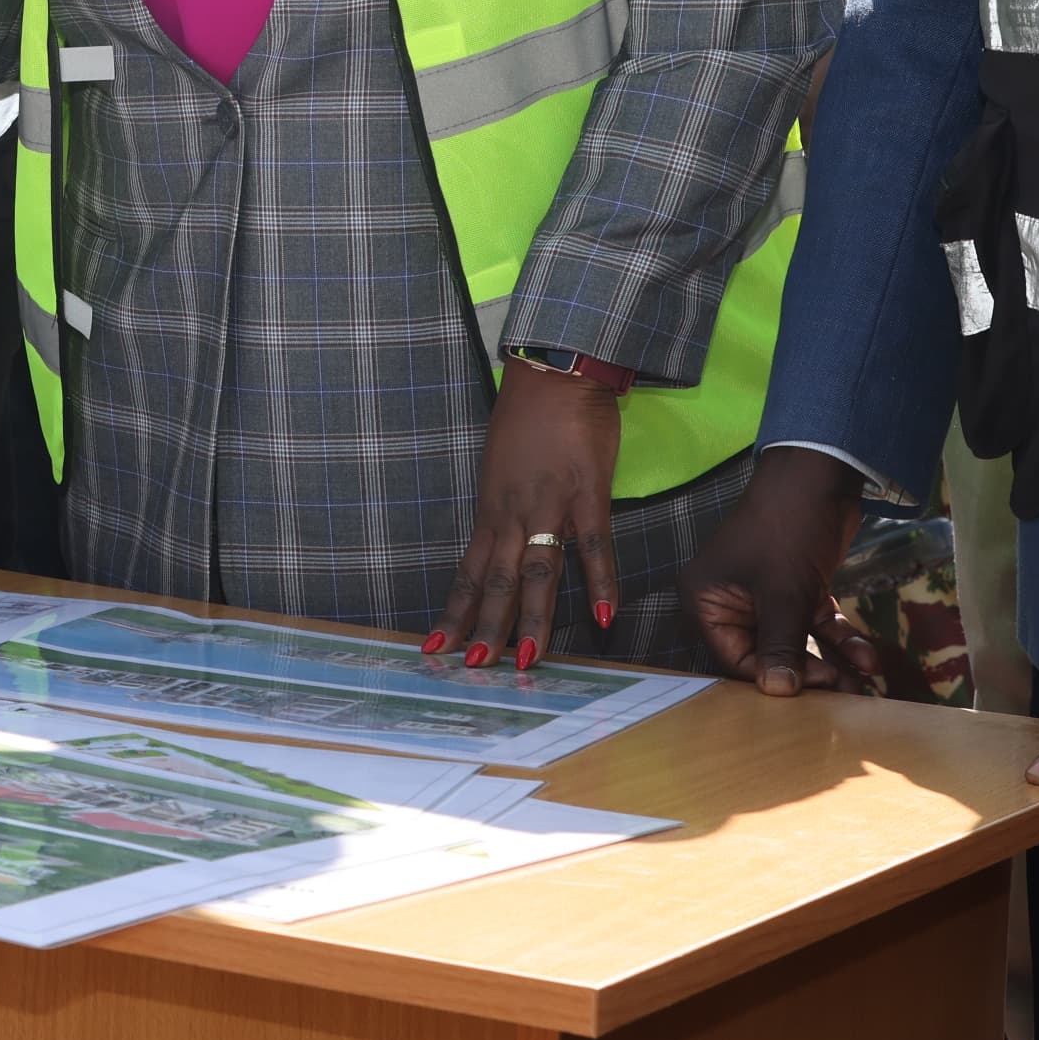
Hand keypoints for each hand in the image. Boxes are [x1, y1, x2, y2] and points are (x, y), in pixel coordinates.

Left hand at [429, 363, 621, 668]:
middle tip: (472, 669)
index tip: (436, 647)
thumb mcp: (500, 468)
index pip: (469, 573)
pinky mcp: (587, 491)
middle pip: (496, 582)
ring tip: (526, 660)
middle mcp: (512, 514)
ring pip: (537, 571)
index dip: (455, 612)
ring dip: (532, 618)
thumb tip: (500, 542)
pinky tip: (601, 617)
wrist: (554, 370)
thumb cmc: (527, 417)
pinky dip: (598, 582)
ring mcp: (550, 504)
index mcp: (491, 511)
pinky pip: (594, 545)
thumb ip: (502, 508)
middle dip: (484, 628)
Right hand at [678, 443, 883, 694]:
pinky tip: (868, 655)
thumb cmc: (787, 529)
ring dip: (831, 660)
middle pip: (768, 652)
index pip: (735, 657)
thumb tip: (778, 692)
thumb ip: (780, 645)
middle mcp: (731, 601)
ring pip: (797, 640)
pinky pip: (814, 621)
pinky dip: (839, 636)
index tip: (815, 689)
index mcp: (707, 601)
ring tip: (863, 685)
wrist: (821, 473)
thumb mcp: (782, 592)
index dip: (773, 677)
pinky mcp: (796, 586)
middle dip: (810, 673)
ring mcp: (765, 594)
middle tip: (846, 695)